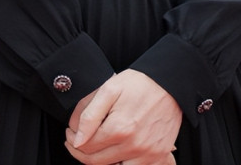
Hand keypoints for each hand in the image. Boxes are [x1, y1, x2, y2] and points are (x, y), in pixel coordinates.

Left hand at [64, 69, 181, 164]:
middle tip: (76, 140)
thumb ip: (90, 115)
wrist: (170, 84)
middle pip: (96, 161)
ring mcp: (147, 154)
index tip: (70, 132)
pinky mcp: (157, 156)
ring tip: (96, 145)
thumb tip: (77, 140)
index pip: (86, 147)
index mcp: (119, 129)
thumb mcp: (110, 89)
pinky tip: (116, 151)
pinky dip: (121, 163)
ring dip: (100, 160)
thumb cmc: (140, 84)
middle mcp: (134, 146)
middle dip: (81, 151)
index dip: (73, 141)